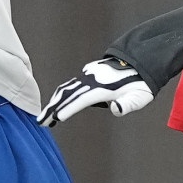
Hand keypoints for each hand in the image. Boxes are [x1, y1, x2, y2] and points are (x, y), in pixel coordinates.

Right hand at [40, 57, 154, 126]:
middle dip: (53, 108)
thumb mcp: (139, 97)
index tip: (56, 118)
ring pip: (67, 89)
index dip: (68, 109)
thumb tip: (116, 110)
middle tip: (41, 122)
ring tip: (45, 116)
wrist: (140, 61)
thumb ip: (128, 105)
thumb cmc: (141, 84)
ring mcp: (90, 76)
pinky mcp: (89, 74)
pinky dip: (61, 95)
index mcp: (104, 88)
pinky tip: (56, 102)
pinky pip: (71, 85)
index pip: (82, 100)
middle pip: (68, 94)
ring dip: (54, 102)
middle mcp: (93, 80)